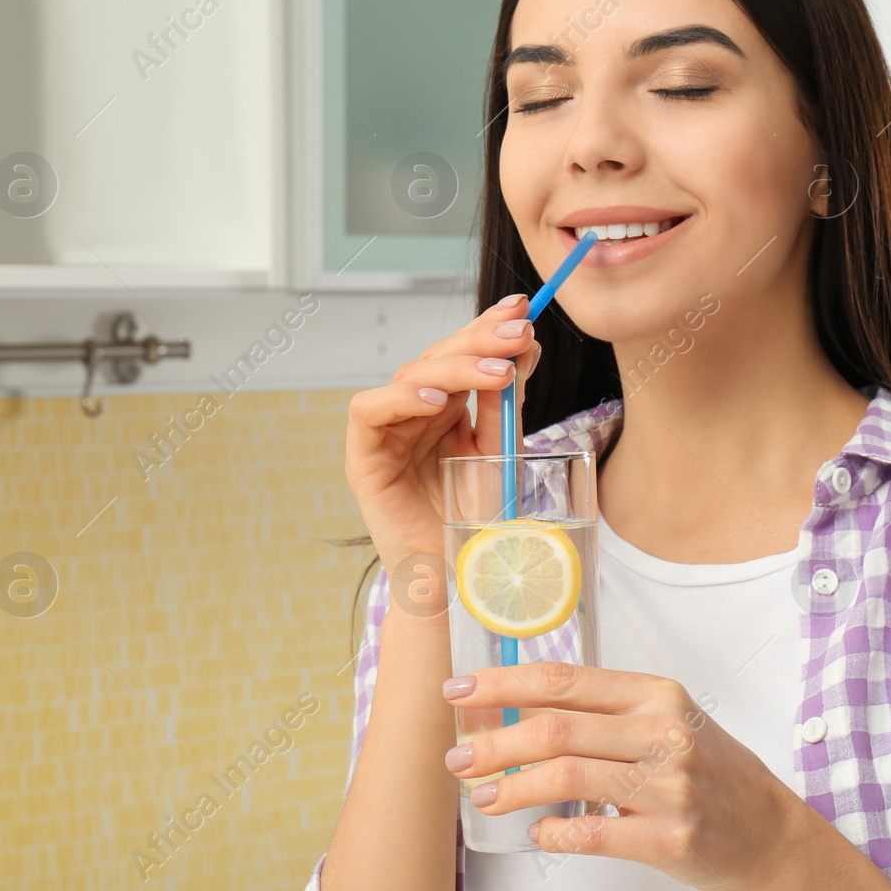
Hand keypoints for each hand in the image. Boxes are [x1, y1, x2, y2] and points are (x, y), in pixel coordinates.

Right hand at [343, 293, 540, 587]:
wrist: (455, 581)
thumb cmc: (476, 522)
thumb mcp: (500, 452)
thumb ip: (506, 403)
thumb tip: (527, 345)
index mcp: (448, 406)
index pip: (464, 353)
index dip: (489, 327)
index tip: (523, 309)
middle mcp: (415, 411)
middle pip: (440, 357)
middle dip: (480, 339)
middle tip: (519, 332)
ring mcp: (388, 431)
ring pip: (411, 377)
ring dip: (457, 368)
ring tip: (498, 371)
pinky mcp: (363, 457)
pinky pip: (371, 411)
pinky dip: (403, 399)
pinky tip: (440, 401)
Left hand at [442, 661, 799, 890]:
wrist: (766, 831)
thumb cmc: (711, 771)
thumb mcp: (667, 721)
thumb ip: (606, 712)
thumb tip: (521, 708)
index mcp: (657, 695)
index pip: (564, 681)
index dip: (503, 684)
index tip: (462, 691)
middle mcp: (664, 733)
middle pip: (555, 729)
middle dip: (494, 744)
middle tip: (459, 758)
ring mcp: (669, 787)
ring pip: (567, 778)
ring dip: (511, 789)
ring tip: (483, 796)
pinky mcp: (670, 838)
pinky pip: (594, 834)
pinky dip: (555, 834)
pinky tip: (537, 833)